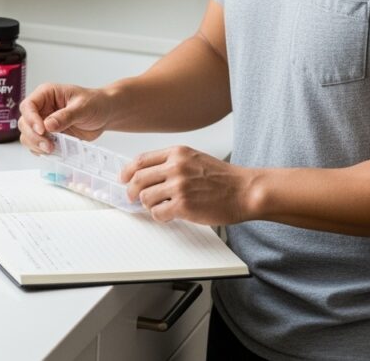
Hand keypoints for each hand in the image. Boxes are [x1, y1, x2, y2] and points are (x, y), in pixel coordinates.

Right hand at [18, 83, 111, 154]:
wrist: (105, 114)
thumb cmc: (95, 103)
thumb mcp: (83, 107)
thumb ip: (66, 116)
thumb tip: (48, 125)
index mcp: (46, 94)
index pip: (29, 106)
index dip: (31, 119)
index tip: (42, 130)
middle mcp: (41, 108)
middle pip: (24, 123)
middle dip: (34, 136)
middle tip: (48, 145)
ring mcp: (43, 123)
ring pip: (28, 136)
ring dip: (36, 145)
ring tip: (52, 149)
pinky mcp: (49, 136)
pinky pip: (37, 145)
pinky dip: (42, 151)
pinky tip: (54, 151)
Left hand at [121, 146, 256, 225]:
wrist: (245, 190)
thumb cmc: (223, 178)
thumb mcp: (194, 158)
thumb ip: (171, 162)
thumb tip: (147, 172)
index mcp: (177, 153)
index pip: (140, 160)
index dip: (127, 172)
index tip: (124, 179)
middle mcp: (175, 167)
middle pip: (138, 179)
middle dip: (132, 191)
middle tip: (133, 198)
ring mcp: (179, 186)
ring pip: (146, 197)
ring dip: (149, 205)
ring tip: (159, 207)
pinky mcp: (183, 205)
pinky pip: (158, 212)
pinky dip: (159, 216)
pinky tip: (168, 215)